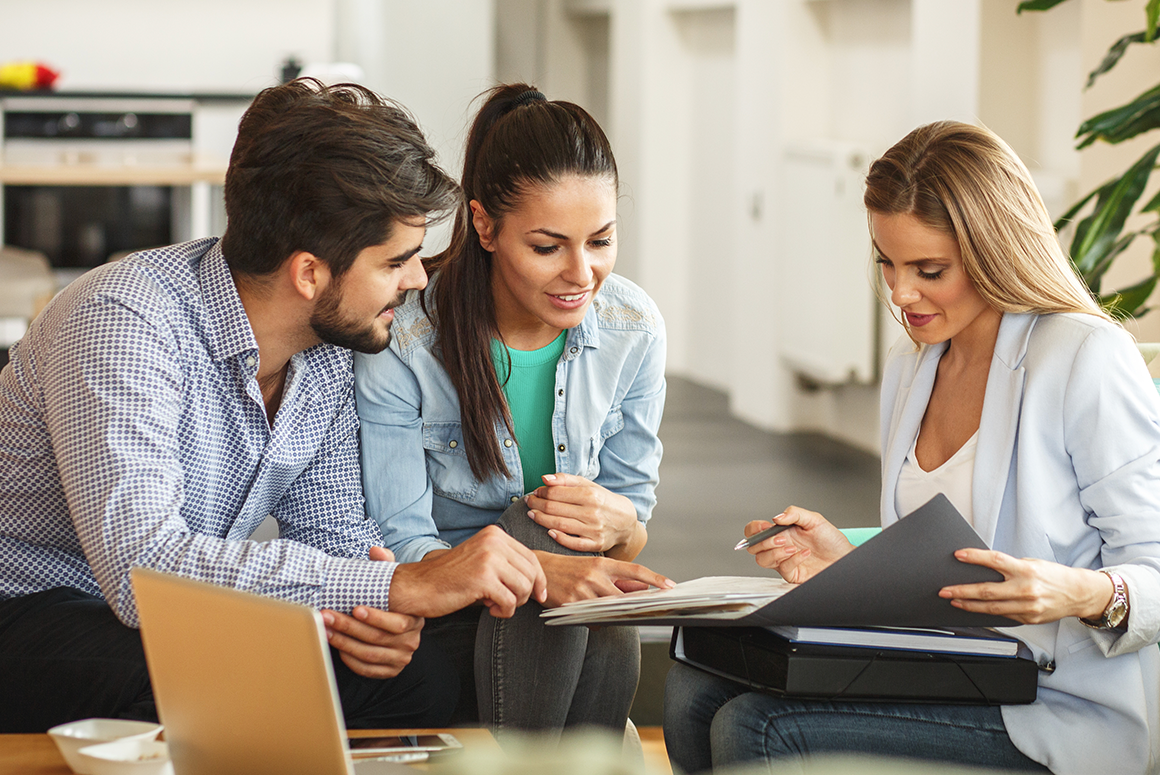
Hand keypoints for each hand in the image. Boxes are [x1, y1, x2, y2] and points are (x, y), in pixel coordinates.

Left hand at [319, 544, 415, 678]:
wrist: (401, 626)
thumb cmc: (393, 603)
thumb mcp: (393, 583)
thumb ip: (386, 565)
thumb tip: (375, 550)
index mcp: (414, 620)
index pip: (396, 623)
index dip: (375, 617)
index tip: (354, 608)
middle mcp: (410, 642)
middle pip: (377, 638)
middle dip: (348, 627)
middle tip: (327, 615)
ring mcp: (401, 658)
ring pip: (368, 655)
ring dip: (343, 642)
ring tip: (326, 629)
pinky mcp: (390, 670)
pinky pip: (367, 669)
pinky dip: (351, 660)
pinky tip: (337, 647)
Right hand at [388, 525, 547, 618]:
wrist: (419, 586)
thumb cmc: (450, 577)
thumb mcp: (481, 560)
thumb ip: (506, 562)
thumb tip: (537, 580)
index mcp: (495, 534)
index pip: (531, 557)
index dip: (539, 579)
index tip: (539, 595)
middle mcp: (494, 542)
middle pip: (532, 573)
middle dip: (526, 593)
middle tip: (507, 601)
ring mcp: (489, 559)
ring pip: (524, 587)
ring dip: (513, 603)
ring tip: (495, 603)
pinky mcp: (483, 579)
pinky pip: (510, 601)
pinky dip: (503, 611)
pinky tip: (489, 608)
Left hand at [526, 473, 639, 555]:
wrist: (625, 521)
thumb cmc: (603, 501)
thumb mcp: (589, 485)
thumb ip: (566, 480)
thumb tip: (545, 478)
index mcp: (590, 494)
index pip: (556, 493)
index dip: (541, 492)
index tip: (535, 492)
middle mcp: (592, 512)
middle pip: (555, 508)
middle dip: (537, 505)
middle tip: (529, 503)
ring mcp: (594, 530)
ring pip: (560, 525)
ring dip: (541, 519)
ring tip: (532, 514)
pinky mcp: (595, 544)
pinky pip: (572, 543)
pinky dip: (559, 537)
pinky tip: (548, 532)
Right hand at [535, 551, 674, 606]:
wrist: (539, 569)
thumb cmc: (569, 568)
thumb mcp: (594, 567)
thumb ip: (619, 579)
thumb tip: (643, 588)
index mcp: (603, 563)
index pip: (635, 570)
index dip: (655, 578)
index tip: (670, 585)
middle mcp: (595, 575)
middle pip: (625, 597)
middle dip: (634, 606)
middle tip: (644, 611)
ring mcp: (583, 590)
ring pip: (609, 611)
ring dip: (612, 615)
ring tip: (604, 609)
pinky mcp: (572, 604)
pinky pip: (592, 620)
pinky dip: (595, 621)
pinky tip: (588, 614)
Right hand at [746, 507, 852, 583]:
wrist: (844, 557)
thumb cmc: (831, 540)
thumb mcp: (814, 519)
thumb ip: (794, 513)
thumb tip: (777, 517)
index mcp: (780, 532)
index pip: (754, 531)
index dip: (754, 529)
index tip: (765, 527)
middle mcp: (779, 547)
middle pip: (753, 547)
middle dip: (764, 542)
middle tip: (781, 538)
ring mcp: (783, 561)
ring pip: (762, 560)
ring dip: (775, 553)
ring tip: (792, 547)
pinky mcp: (791, 574)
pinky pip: (783, 569)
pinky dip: (793, 560)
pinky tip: (804, 554)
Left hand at [939, 549, 1115, 624]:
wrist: (1079, 594)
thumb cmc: (1053, 576)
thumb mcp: (1031, 564)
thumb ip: (1009, 567)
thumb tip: (982, 569)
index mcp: (1026, 570)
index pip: (995, 561)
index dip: (975, 557)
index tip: (958, 555)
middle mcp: (1026, 589)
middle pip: (987, 591)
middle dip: (961, 591)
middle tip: (944, 590)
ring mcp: (1027, 607)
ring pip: (991, 608)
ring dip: (968, 605)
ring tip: (954, 600)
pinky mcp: (1028, 619)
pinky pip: (1002, 616)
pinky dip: (985, 613)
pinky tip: (974, 609)